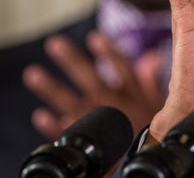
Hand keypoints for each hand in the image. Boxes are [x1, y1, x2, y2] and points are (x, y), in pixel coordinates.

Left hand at [22, 31, 164, 138]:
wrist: (145, 159)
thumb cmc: (151, 132)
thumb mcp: (157, 104)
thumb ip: (150, 79)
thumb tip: (153, 56)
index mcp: (135, 96)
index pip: (122, 68)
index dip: (108, 52)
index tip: (94, 37)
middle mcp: (116, 106)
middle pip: (92, 79)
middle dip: (73, 61)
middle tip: (54, 44)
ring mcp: (100, 123)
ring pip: (72, 103)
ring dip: (52, 89)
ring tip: (33, 74)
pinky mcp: (89, 143)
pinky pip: (67, 134)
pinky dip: (53, 126)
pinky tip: (40, 116)